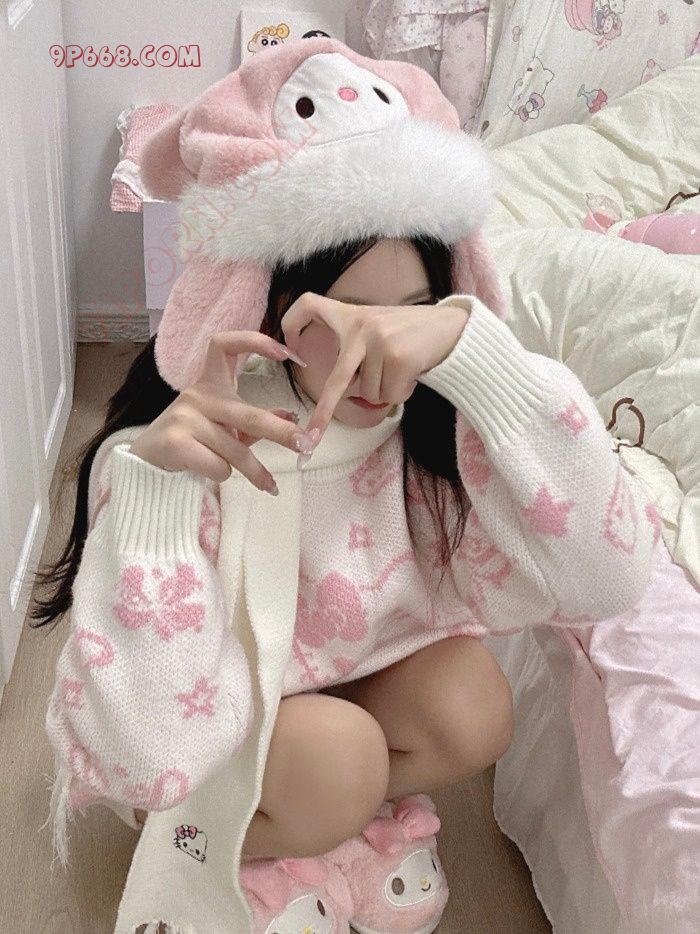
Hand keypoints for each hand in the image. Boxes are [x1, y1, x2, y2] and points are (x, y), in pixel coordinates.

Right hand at [127, 331, 312, 494]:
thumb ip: (253, 422)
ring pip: (235, 450)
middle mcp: (197, 395)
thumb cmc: (191, 439)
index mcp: (209, 383)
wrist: (145, 460)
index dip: (254, 341)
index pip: (223, 344)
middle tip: (305, 444)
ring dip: (255, 472)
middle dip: (281, 432)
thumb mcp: (224, 426)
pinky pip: (218, 466)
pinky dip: (223, 475)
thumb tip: (290, 416)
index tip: (286, 353)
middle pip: (247, 414)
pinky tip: (212, 475)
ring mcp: (184, 417)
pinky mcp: (176, 442)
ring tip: (270, 486)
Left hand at [281, 292, 470, 441]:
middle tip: (312, 437)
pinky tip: (411, 374)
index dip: (291, 323)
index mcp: (350, 316)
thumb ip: (355, 350)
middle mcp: (361, 327)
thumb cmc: (409, 334)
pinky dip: (401, 392)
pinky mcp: (398, 358)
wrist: (451, 327)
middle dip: (324, 413)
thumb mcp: (376, 328)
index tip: (289, 347)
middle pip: (337, 379)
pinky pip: (389, 396)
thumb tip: (341, 392)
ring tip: (400, 369)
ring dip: (385, 390)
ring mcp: (380, 342)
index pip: (309, 305)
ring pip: (369, 393)